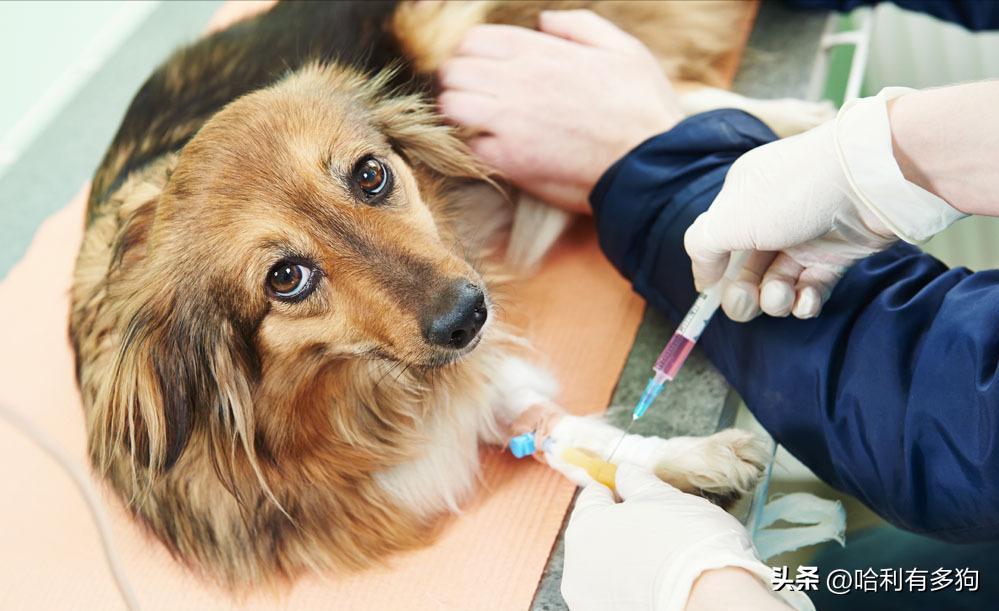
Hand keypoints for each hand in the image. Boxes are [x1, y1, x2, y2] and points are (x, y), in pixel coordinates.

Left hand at [438, 10, 682, 212]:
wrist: (651, 163)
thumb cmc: (643, 107)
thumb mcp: (622, 49)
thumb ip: (579, 26)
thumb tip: (543, 22)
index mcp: (540, 51)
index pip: (473, 41)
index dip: (473, 54)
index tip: (486, 69)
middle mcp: (516, 81)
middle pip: (453, 70)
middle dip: (460, 81)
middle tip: (480, 97)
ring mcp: (508, 121)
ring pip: (450, 105)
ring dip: (461, 112)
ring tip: (482, 122)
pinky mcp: (509, 159)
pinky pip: (470, 145)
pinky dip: (478, 147)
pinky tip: (499, 149)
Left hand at [561, 464, 810, 610]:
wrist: (713, 603)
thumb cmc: (690, 542)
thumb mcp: (665, 497)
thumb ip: (638, 481)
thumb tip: (623, 472)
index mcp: (585, 525)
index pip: (594, 495)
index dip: (619, 489)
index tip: (641, 492)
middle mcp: (576, 565)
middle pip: (597, 532)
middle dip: (623, 525)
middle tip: (660, 526)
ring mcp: (589, 597)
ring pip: (606, 565)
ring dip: (627, 557)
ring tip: (664, 559)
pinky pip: (616, 592)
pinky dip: (633, 586)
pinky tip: (660, 584)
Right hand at [684, 89, 963, 321]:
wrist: (870, 180)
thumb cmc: (793, 193)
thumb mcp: (729, 217)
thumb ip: (701, 246)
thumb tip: (703, 278)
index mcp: (742, 197)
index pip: (717, 241)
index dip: (712, 271)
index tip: (710, 295)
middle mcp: (772, 215)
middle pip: (746, 269)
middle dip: (742, 294)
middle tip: (746, 303)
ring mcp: (805, 235)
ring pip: (778, 282)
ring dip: (775, 299)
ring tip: (783, 297)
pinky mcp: (837, 254)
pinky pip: (812, 287)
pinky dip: (806, 301)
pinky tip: (805, 301)